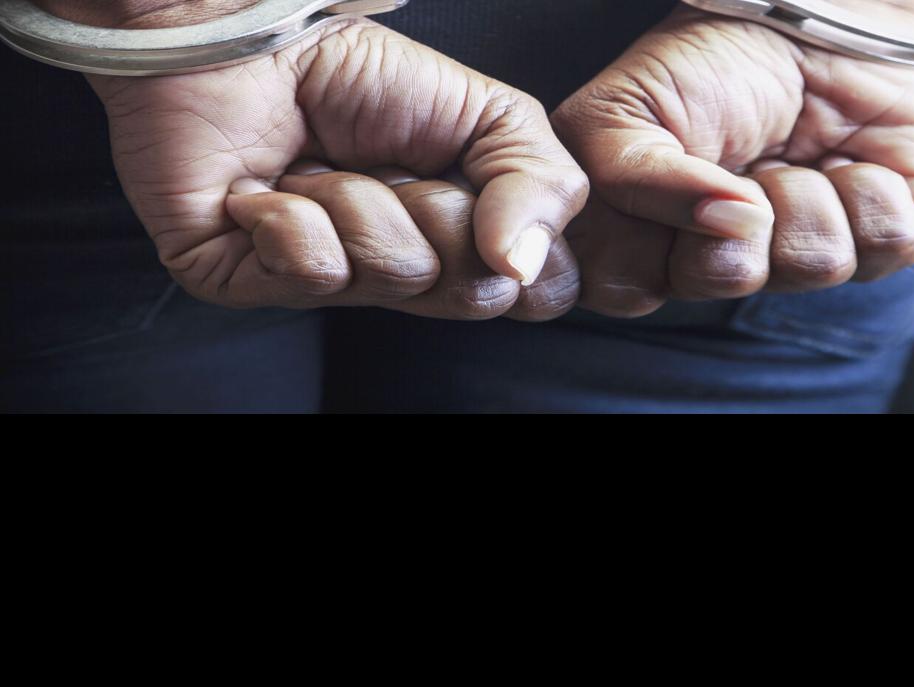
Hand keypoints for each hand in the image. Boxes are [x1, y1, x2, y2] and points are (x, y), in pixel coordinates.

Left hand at [60, 1, 588, 320]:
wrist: (238, 33)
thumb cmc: (353, 73)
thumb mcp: (490, 114)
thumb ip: (544, 183)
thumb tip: (522, 267)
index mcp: (465, 244)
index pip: (539, 291)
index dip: (527, 250)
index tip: (491, 195)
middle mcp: (402, 276)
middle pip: (477, 295)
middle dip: (445, 212)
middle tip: (398, 168)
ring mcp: (327, 288)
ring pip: (397, 276)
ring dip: (364, 199)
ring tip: (322, 166)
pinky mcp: (245, 285)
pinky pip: (315, 272)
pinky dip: (297, 213)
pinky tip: (269, 186)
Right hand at [553, 0, 913, 317]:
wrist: (812, 14)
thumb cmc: (713, 63)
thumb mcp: (631, 109)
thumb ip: (634, 184)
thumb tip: (727, 225)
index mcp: (663, 244)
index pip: (632, 288)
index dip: (650, 238)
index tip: (661, 182)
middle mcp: (737, 261)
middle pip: (727, 278)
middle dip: (732, 206)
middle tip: (741, 166)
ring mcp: (813, 255)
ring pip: (815, 265)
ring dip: (805, 191)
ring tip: (798, 154)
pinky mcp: (890, 238)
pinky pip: (889, 244)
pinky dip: (870, 187)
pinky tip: (852, 159)